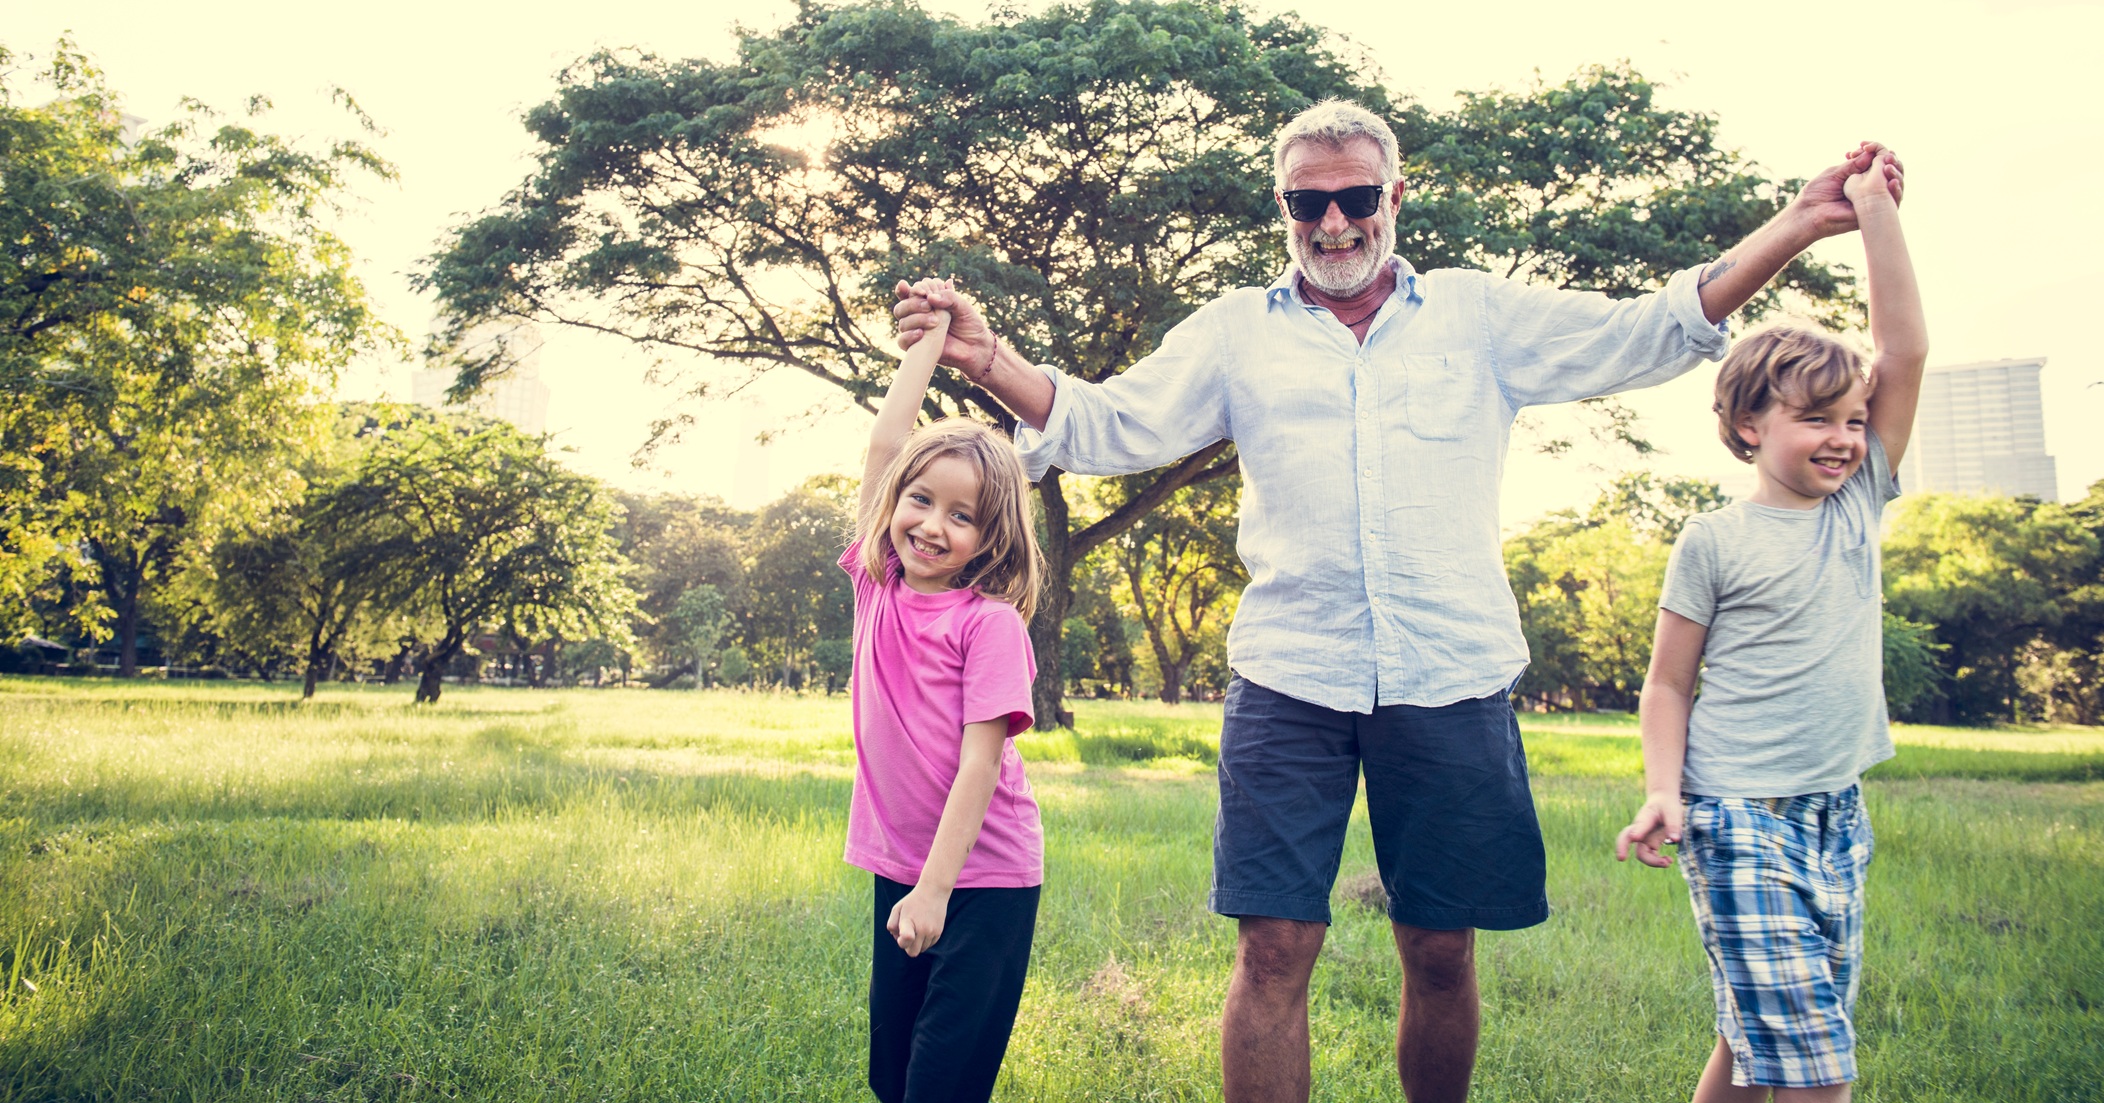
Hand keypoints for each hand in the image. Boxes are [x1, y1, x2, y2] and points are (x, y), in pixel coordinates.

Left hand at [885, 884, 949, 956]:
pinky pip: (930, 945)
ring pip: (922, 949)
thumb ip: (892, 924)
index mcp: (909, 922)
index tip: (901, 935)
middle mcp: (922, 929)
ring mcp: (932, 931)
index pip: (906, 940)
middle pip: (913, 952)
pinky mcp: (939, 932)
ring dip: (917, 943)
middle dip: (908, 947)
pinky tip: (924, 928)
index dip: (902, 942)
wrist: (934, 892)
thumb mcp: (897, 908)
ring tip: (916, 929)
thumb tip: (897, 938)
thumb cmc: (912, 901)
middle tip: (907, 935)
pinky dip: (925, 940)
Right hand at [894, 278, 996, 378]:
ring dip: (916, 319)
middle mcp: (918, 316)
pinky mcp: (917, 348)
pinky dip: (909, 336)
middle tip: (929, 306)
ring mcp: (916, 332)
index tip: (922, 291)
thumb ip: (949, 297)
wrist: (976, 348)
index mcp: (926, 302)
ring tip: (935, 322)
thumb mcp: (963, 306)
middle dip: (913, 304)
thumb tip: (930, 297)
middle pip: (902, 307)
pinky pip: (902, 341)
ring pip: (903, 322)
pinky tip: (921, 334)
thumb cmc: (969, 324)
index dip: (908, 289)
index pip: (908, 293)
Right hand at [1614, 796, 1683, 868]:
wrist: (1663, 802)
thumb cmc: (1667, 805)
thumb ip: (1673, 825)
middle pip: (1627, 841)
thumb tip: (1675, 840)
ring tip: (1668, 862)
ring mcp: (1644, 838)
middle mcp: (1640, 830)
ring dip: (1652, 861)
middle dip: (1625, 850)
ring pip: (1640, 853)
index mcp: (1644, 819)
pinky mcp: (1651, 843)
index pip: (1637, 826)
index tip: (1634, 837)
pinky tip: (1670, 860)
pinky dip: (1659, 861)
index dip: (1636, 832)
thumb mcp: (1673, 811)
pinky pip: (1650, 856)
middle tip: (1622, 859)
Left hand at [1789, 141, 1903, 238]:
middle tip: (1887, 154)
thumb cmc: (1816, 194)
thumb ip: (1854, 165)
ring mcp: (1873, 200)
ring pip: (1894, 185)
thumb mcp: (1835, 173)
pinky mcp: (1875, 213)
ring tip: (1888, 165)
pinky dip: (1896, 191)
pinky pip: (1893, 203)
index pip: (1876, 161)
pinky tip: (1892, 181)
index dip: (1876, 151)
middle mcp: (1869, 187)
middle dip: (1891, 160)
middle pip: (1889, 171)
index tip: (1865, 144)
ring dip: (1896, 173)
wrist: (1809, 215)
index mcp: (1859, 177)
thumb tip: (1873, 153)